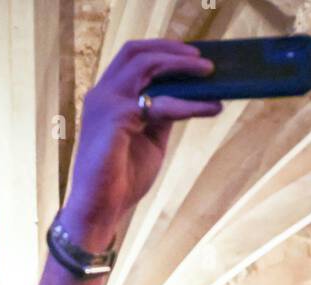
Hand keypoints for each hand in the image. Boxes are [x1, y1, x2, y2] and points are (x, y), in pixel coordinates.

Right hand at [59, 39, 220, 246]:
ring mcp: (107, 103)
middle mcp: (103, 94)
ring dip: (182, 66)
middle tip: (203, 61)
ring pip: (147, 66)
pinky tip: (210, 108)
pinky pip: (161, 103)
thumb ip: (161, 115)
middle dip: (172, 50)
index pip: (132, 59)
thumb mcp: (149, 140)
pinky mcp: (116, 117)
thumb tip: (188, 97)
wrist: (99, 209)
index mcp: (107, 98)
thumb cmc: (122, 179)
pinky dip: (190, 104)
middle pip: (137, 52)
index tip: (190, 56)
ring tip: (209, 74)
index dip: (161, 51)